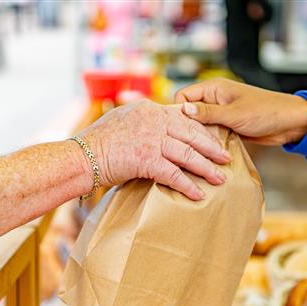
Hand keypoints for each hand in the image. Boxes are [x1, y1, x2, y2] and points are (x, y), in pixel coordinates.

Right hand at [80, 99, 231, 200]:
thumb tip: (153, 124)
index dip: (202, 129)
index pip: (184, 117)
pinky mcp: (147, 160)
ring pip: (188, 154)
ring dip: (206, 168)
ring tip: (220, 178)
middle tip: (225, 157)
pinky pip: (174, 175)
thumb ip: (141, 118)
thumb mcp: (121, 119)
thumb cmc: (97, 141)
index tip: (214, 138)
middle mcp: (154, 121)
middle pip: (192, 133)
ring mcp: (152, 140)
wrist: (81, 156)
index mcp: (149, 109)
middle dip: (211, 147)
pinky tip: (198, 194)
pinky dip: (188, 186)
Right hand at [175, 79, 306, 145]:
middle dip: (187, 126)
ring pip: (199, 125)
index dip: (179, 111)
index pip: (184, 96)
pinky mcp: (227, 126)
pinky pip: (211, 134)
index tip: (177, 128)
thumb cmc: (266, 112)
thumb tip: (183, 110)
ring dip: (199, 136)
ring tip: (196, 150)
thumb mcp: (233, 114)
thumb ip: (207, 113)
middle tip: (186, 143)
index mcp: (213, 88)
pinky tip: (208, 152)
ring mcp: (220, 113)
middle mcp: (214, 99)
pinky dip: (209, 142)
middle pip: (190, 112)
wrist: (290, 123)